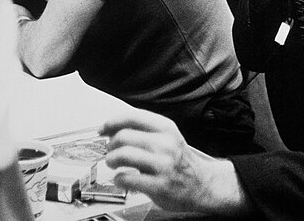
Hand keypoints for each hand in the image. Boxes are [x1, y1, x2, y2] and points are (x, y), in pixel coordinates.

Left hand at [101, 109, 249, 215]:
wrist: (201, 184)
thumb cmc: (178, 160)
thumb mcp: (166, 136)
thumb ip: (143, 130)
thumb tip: (111, 128)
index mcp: (165, 127)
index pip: (132, 117)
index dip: (112, 122)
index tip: (102, 129)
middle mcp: (164, 144)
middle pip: (124, 136)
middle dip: (111, 144)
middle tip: (110, 151)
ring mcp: (162, 165)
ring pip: (123, 155)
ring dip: (111, 160)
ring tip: (113, 163)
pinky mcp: (158, 186)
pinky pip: (127, 178)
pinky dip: (118, 178)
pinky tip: (121, 178)